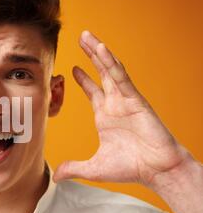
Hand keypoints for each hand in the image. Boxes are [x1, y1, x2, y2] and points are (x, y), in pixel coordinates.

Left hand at [53, 30, 190, 187]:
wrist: (156, 170)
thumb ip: (74, 168)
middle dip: (90, 56)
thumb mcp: (94, 168)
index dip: (82, 79)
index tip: (72, 68)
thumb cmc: (130, 167)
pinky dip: (111, 63)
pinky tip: (102, 49)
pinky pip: (121, 77)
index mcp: (105, 116)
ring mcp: (124, 100)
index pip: (92, 91)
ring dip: (98, 52)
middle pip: (100, 73)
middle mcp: (114, 104)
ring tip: (87, 36)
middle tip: (80, 39)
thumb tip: (56, 176)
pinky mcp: (135, 99)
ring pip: (109, 70)